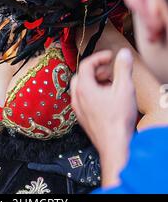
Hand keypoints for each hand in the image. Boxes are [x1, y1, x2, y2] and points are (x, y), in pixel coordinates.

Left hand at [71, 48, 137, 186]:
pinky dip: (93, 95)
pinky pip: (84, 101)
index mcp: (83, 88)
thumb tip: (122, 55)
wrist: (114, 146)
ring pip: (81, 89)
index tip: (109, 57)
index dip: (99, 57)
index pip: (86, 64)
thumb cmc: (117, 121)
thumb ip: (123, 68)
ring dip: (94, 83)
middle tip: (109, 71)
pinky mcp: (83, 119)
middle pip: (81, 76)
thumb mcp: (124, 88)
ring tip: (110, 85)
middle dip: (96, 70)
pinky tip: (107, 100)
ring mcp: (78, 110)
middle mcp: (77, 98)